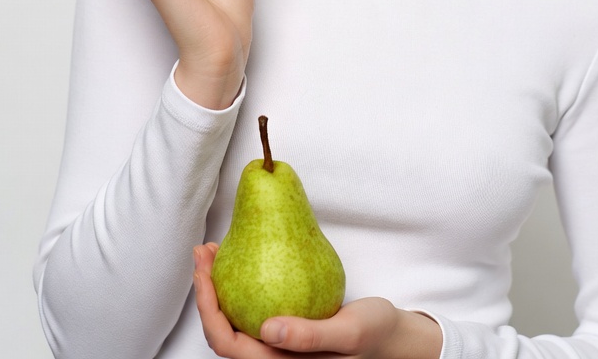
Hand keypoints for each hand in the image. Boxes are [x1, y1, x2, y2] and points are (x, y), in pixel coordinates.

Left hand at [192, 245, 442, 358]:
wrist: (393, 337)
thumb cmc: (374, 336)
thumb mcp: (349, 333)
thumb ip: (311, 336)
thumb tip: (268, 330)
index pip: (227, 345)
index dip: (208, 308)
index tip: (205, 268)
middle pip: (223, 332)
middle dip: (207, 291)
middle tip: (204, 250)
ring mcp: (276, 347)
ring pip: (234, 320)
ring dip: (220, 287)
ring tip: (216, 250)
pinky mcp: (284, 331)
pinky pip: (250, 311)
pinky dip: (240, 284)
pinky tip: (243, 257)